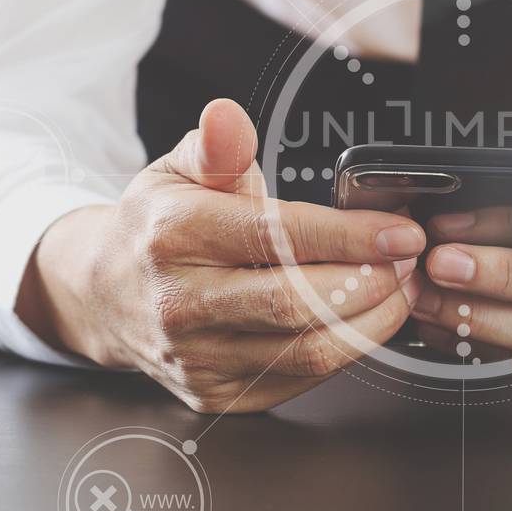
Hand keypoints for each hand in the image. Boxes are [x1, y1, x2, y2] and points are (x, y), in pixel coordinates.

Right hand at [16, 99, 426, 411]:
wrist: (102, 294)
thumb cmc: (157, 226)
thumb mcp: (177, 169)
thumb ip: (216, 145)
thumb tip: (227, 115)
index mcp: (173, 234)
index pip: (276, 237)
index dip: (350, 237)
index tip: (402, 232)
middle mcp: (180, 302)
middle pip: (297, 303)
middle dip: (370, 282)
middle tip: (409, 261)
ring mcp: (197, 357)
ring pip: (306, 351)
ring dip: (371, 322)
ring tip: (399, 289)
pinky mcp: (216, 394)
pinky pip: (299, 379)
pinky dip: (345, 351)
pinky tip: (365, 319)